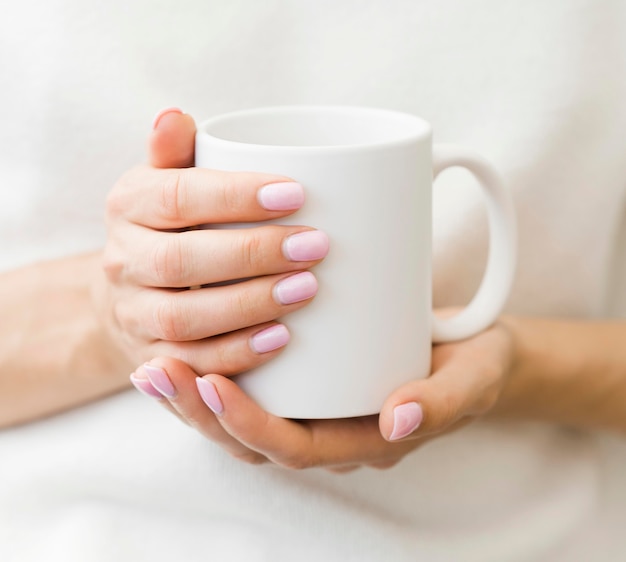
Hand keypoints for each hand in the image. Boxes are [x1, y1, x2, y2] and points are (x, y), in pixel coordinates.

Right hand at [94, 109, 328, 377]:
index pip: (178, 197)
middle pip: (181, 261)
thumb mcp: (166, 181)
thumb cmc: (169, 225)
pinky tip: (281, 338)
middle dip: (253, 254)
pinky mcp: (148, 356)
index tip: (297, 193)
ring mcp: (131, 313)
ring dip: (250, 305)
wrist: (129, 290)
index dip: (236, 196)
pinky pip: (189, 362)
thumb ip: (175, 153)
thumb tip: (175, 116)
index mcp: (128, 204)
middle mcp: (121, 259)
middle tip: (315, 245)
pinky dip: (236, 353)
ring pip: (183, 317)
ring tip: (307, 288)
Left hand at [131, 318, 513, 470]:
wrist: (477, 352)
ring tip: (153, 362)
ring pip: (242, 417)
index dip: (246, 424)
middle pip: (250, 439)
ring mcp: (316, 408)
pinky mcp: (309, 379)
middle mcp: (329, 432)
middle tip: (157, 371)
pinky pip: (253, 388)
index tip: (209, 384)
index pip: (292, 448)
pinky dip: (213, 371)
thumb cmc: (474, 366)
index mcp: (361, 441)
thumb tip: (399, 419)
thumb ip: (444, 402)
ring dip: (193, 395)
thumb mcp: (473, 381)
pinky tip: (184, 341)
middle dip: (199, 411)